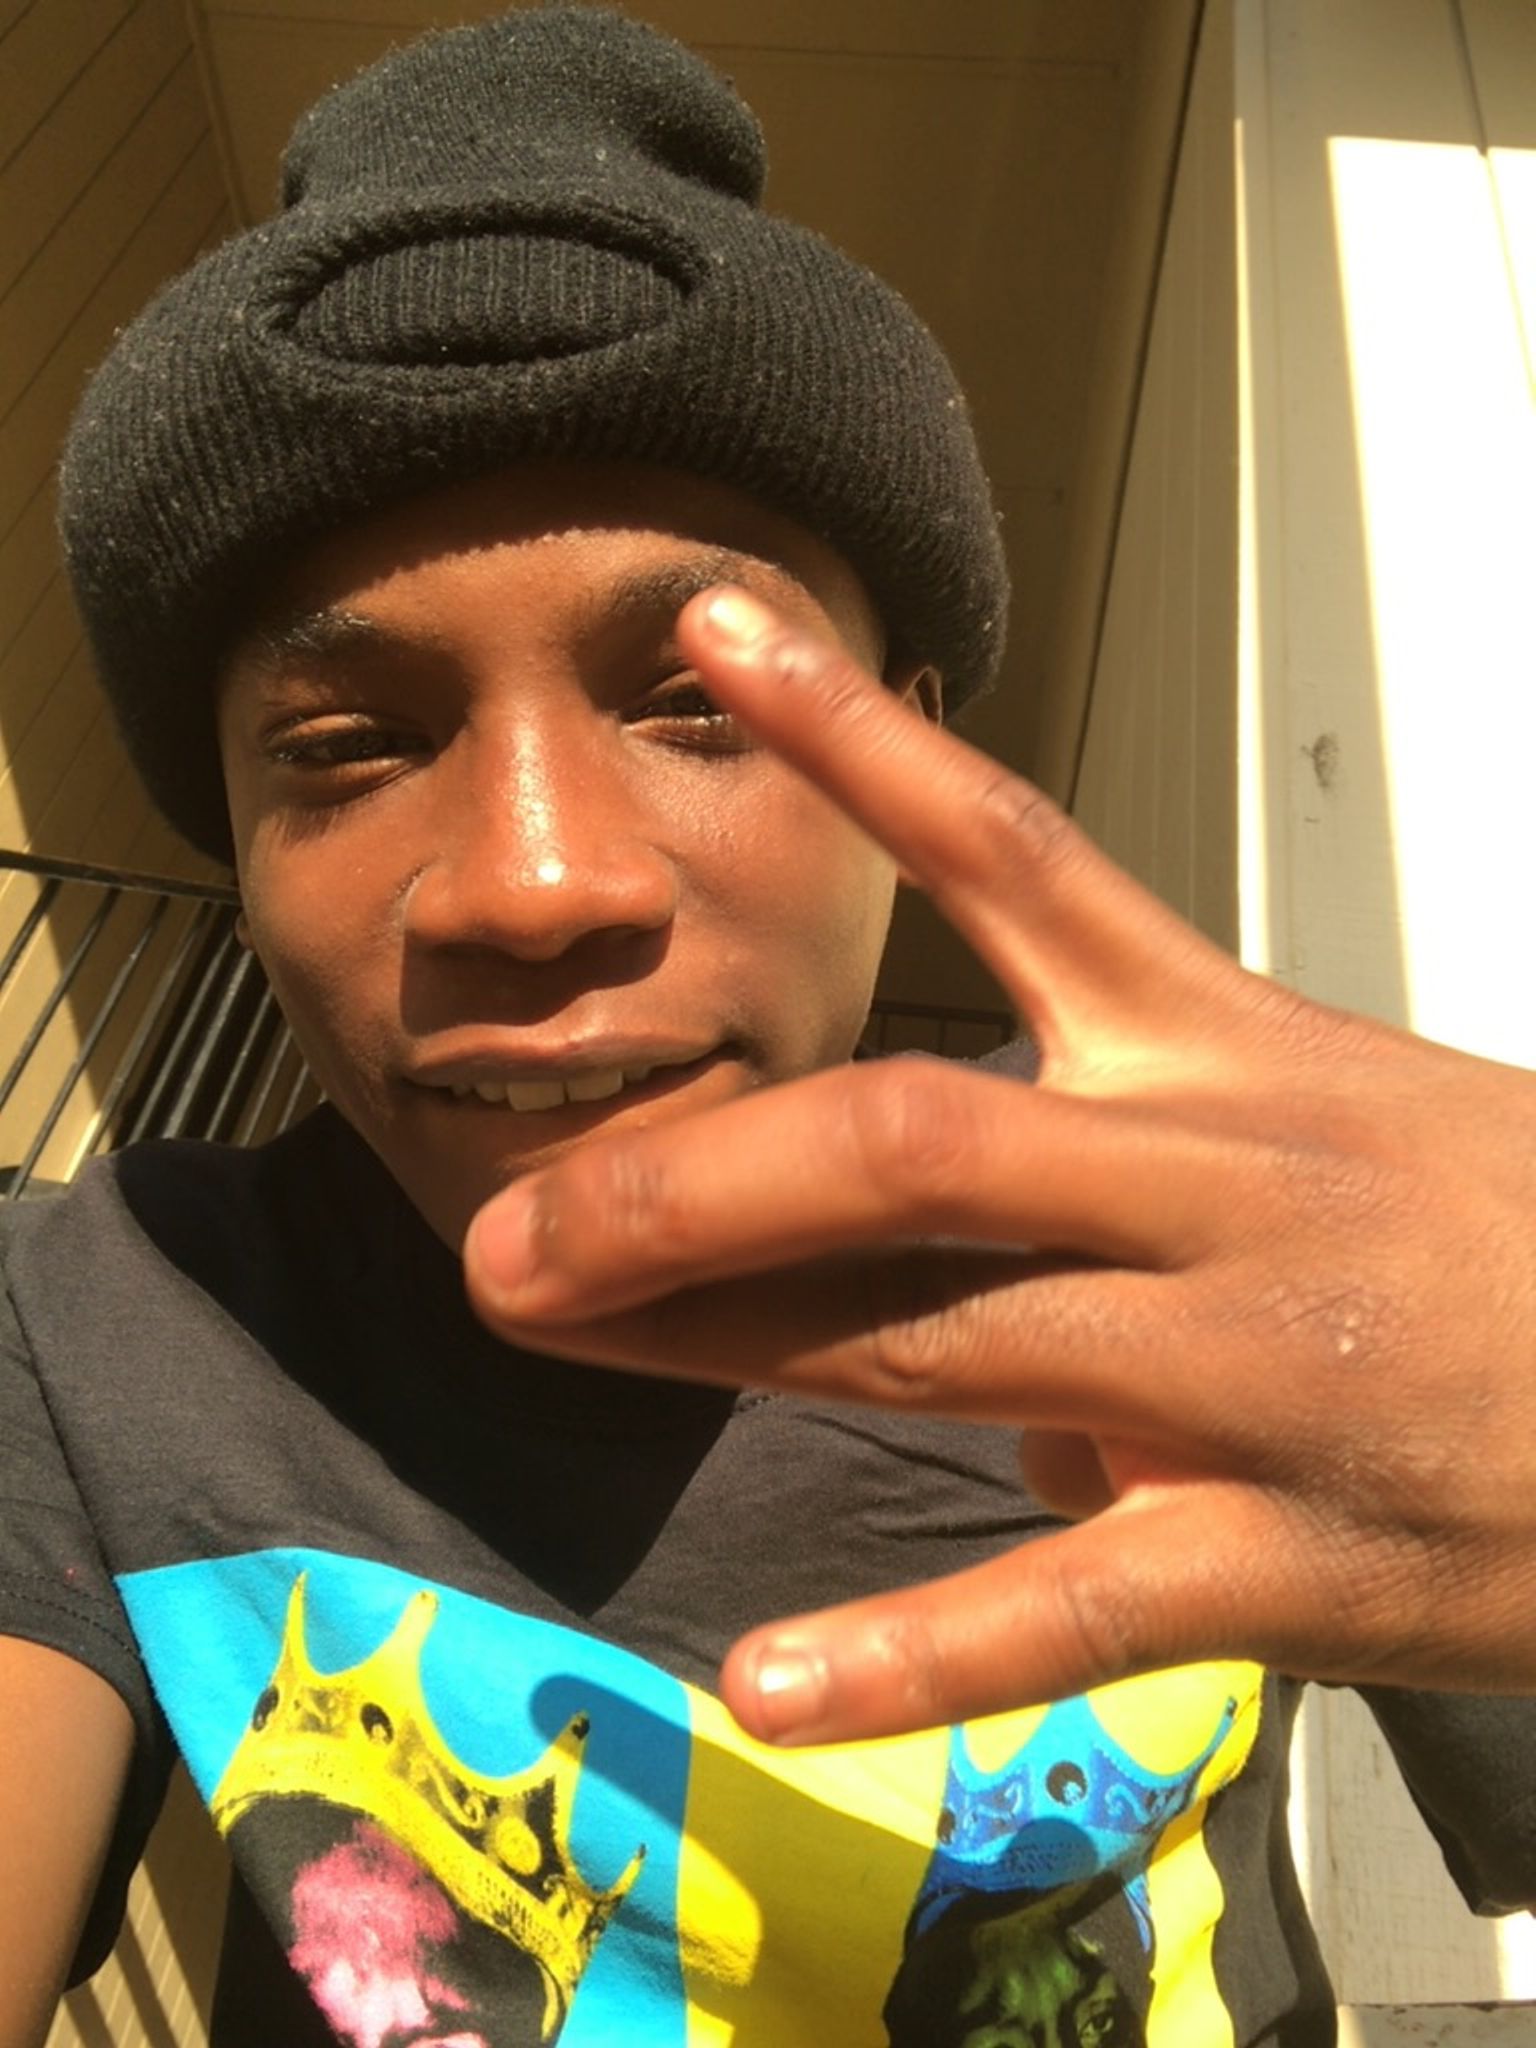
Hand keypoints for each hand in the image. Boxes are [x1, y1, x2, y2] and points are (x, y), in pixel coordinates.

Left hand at [464, 586, 1535, 1742]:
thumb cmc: (1507, 1243)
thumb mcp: (1342, 1143)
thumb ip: (1139, 1204)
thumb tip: (997, 1361)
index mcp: (1227, 1051)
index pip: (1017, 855)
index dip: (862, 736)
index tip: (715, 630)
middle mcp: (1214, 1178)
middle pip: (908, 1130)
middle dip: (689, 1170)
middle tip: (510, 1223)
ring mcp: (1243, 1363)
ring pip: (936, 1333)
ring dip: (720, 1339)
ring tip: (544, 1334)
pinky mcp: (1284, 1547)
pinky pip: (1070, 1599)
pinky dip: (914, 1652)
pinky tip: (766, 1686)